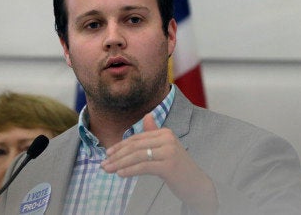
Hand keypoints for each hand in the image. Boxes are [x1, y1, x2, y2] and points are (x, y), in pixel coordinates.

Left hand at [101, 113, 218, 213]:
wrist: (196, 184)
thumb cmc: (178, 168)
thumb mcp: (166, 149)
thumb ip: (154, 133)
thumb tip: (147, 115)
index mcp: (165, 133)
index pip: (137, 138)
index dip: (120, 146)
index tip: (108, 154)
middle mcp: (168, 139)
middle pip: (135, 146)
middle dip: (117, 155)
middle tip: (103, 164)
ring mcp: (169, 151)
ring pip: (137, 156)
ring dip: (119, 164)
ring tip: (108, 170)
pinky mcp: (169, 165)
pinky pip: (143, 166)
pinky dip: (130, 170)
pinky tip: (120, 174)